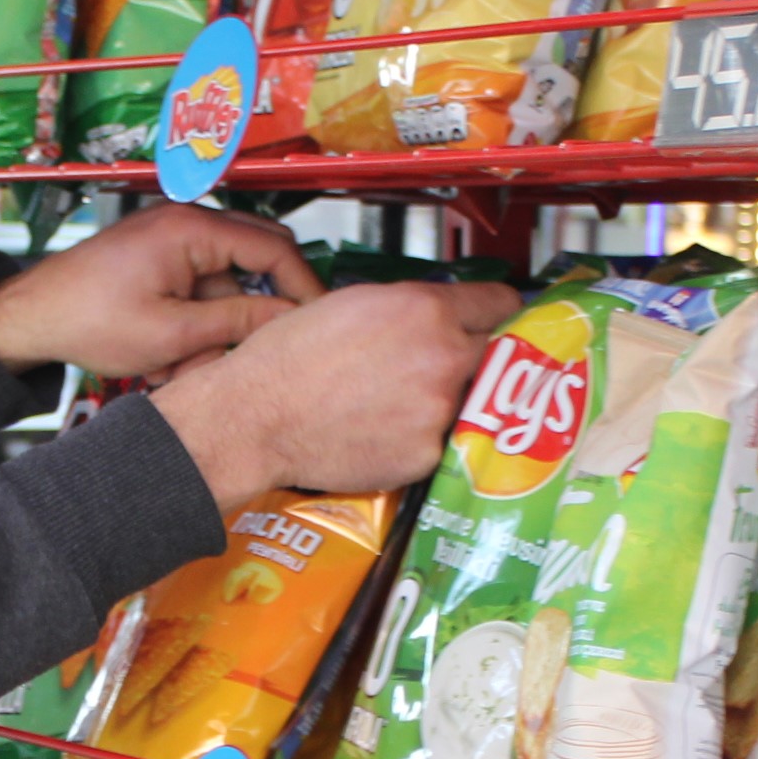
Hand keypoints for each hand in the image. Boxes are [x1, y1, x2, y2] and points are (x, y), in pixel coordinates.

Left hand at [0, 201, 322, 381]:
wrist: (31, 317)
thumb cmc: (87, 318)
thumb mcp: (173, 333)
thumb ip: (237, 321)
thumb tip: (289, 318)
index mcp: (192, 228)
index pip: (274, 248)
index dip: (303, 287)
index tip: (317, 320)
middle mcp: (185, 221)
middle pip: (254, 260)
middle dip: (252, 312)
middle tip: (254, 351)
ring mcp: (171, 238)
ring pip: (223, 285)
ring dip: (212, 331)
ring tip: (177, 368)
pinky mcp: (159, 258)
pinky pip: (196, 290)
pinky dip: (191, 327)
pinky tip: (164, 359)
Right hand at [150, 280, 523, 511]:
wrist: (256, 418)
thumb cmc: (288, 360)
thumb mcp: (352, 304)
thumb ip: (409, 307)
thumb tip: (438, 313)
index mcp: (426, 310)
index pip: (501, 303)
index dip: (497, 312)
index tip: (499, 320)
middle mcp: (443, 357)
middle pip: (499, 353)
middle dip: (481, 357)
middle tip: (452, 366)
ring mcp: (439, 410)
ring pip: (473, 401)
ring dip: (451, 401)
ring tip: (401, 403)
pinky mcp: (427, 454)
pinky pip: (444, 441)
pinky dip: (423, 439)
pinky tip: (386, 431)